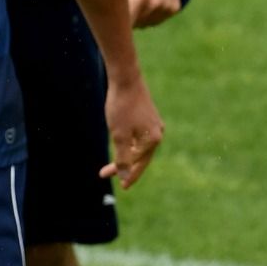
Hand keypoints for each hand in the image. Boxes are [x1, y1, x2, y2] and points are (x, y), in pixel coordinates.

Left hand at [101, 72, 161, 188]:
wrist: (126, 79)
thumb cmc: (121, 107)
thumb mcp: (119, 135)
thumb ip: (123, 157)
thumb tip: (125, 175)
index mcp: (152, 140)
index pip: (139, 164)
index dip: (129, 176)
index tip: (121, 186)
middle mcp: (157, 133)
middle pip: (141, 157)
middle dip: (125, 167)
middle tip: (108, 175)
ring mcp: (154, 124)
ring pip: (140, 146)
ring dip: (127, 155)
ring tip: (113, 163)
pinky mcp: (147, 116)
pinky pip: (140, 136)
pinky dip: (130, 144)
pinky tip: (122, 144)